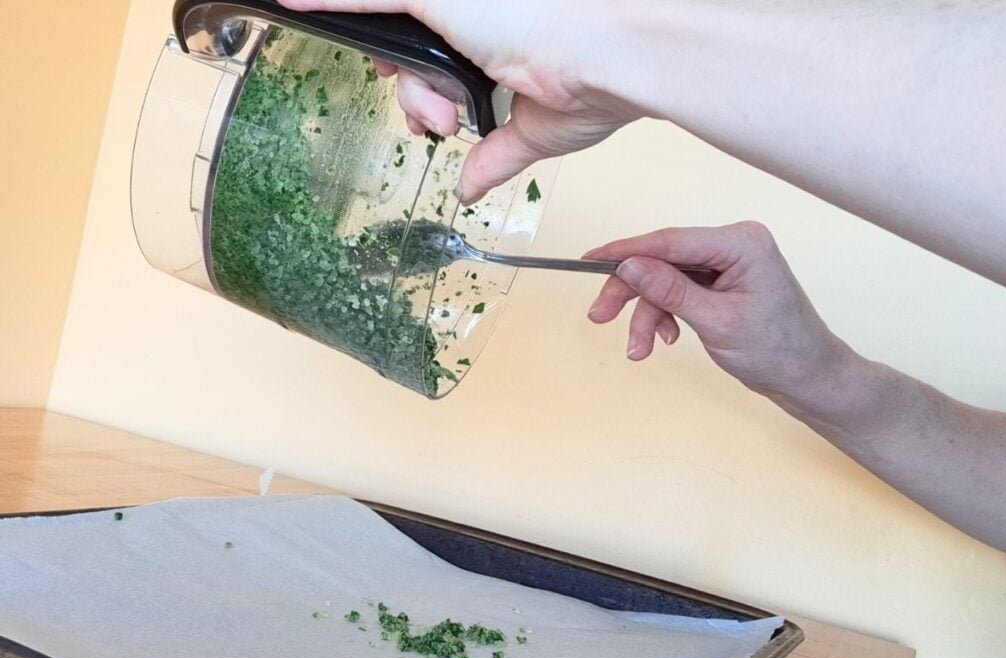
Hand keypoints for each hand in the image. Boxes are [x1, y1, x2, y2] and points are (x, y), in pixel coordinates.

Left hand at [278, 0, 637, 202]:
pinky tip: (289, 4)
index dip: (425, 87)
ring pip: (395, 43)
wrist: (614, 58)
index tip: (435, 115)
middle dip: (416, 95)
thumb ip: (494, 155)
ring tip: (440, 114)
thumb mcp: (534, 132)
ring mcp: (453, 2)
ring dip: (409, 89)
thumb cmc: (596, 83)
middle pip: (411, 53)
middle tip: (438, 122)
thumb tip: (472, 189)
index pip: (435, 58)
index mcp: (494, 36)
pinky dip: (324, 4)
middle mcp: (471, 13)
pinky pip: (365, 0)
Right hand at [585, 221, 847, 400]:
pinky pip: (677, 292)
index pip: (670, 241)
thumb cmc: (778, 350)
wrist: (806, 377)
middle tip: (601, 316)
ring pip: (664, 281)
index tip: (590, 260)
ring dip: (647, 315)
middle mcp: (733, 245)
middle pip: (662, 260)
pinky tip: (666, 339)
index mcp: (741, 243)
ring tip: (640, 349)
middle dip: (632, 293)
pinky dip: (664, 317)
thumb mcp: (717, 322)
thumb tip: (629, 265)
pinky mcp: (719, 282)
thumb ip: (670, 291)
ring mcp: (726, 263)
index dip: (626, 251)